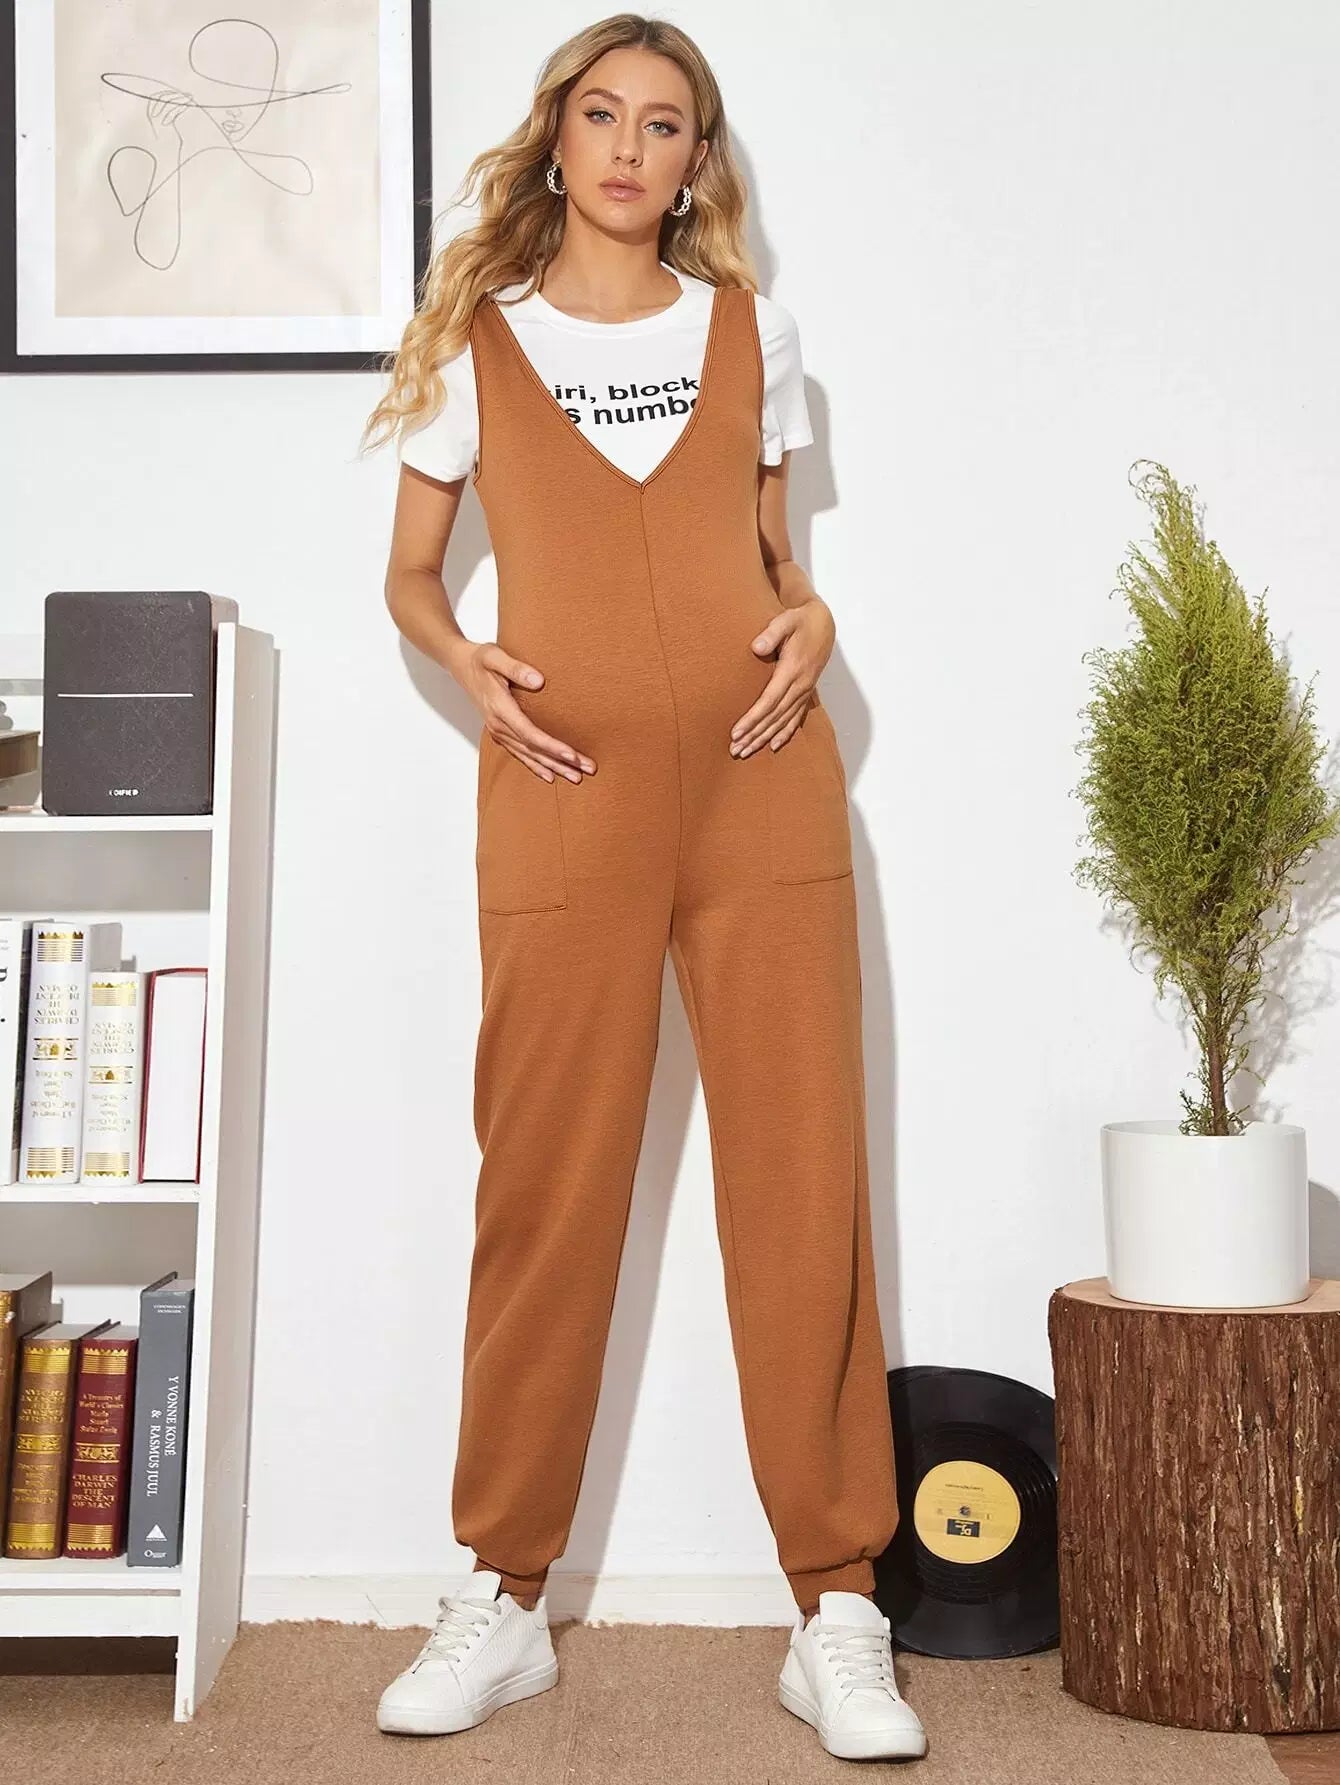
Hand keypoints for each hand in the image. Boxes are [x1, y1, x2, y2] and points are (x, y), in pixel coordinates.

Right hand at [463, 643, 594, 783]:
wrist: (461, 666)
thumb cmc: (480, 659)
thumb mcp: (495, 656)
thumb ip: (516, 668)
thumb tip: (539, 681)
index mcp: (499, 708)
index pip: (529, 734)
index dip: (551, 746)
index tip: (572, 755)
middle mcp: (498, 725)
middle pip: (533, 750)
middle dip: (560, 762)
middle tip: (586, 770)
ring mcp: (498, 731)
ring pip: (528, 755)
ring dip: (553, 767)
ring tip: (576, 778)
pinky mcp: (500, 732)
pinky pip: (520, 754)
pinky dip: (535, 766)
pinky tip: (550, 775)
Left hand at [729, 599, 835, 756]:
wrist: (823, 623)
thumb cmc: (800, 621)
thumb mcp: (786, 620)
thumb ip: (771, 633)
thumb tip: (756, 648)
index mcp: (793, 670)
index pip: (769, 701)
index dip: (753, 718)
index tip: (736, 732)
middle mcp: (800, 685)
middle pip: (774, 716)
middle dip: (754, 734)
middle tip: (735, 749)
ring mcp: (805, 691)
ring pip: (783, 721)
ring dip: (764, 738)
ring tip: (746, 751)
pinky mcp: (806, 692)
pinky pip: (796, 718)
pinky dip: (785, 733)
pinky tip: (773, 746)